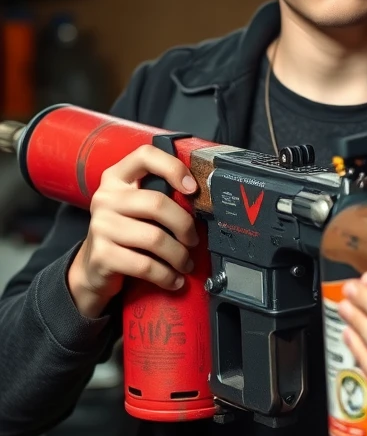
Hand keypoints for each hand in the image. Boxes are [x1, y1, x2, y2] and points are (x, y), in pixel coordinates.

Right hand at [68, 145, 199, 317]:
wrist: (94, 267)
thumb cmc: (127, 231)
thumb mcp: (138, 206)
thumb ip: (161, 194)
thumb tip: (203, 200)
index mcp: (117, 178)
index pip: (145, 156)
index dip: (173, 168)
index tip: (193, 188)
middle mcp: (106, 198)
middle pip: (158, 203)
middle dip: (185, 225)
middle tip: (194, 240)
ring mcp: (100, 226)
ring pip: (155, 238)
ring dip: (179, 255)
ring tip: (186, 263)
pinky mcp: (101, 255)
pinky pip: (145, 265)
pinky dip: (166, 275)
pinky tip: (174, 279)